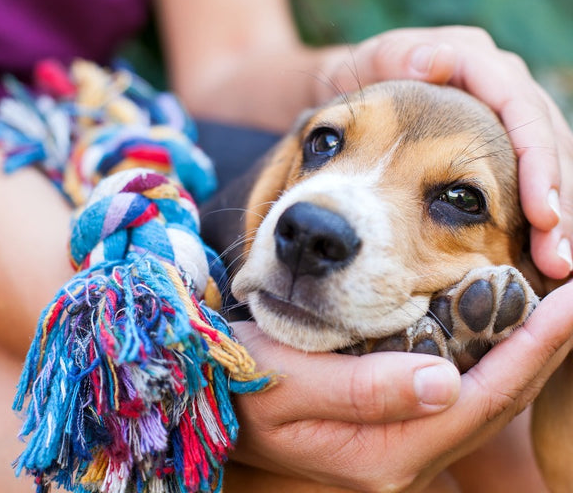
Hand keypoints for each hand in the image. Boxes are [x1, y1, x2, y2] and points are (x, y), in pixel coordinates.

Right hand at [231, 280, 572, 490]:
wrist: (220, 401)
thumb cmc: (246, 386)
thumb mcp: (291, 385)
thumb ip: (365, 391)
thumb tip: (446, 383)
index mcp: (387, 454)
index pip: (482, 400)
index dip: (533, 350)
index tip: (571, 300)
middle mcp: (407, 456)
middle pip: (496, 401)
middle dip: (543, 347)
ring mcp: (404, 442)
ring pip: (483, 395)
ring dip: (523, 350)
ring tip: (554, 305)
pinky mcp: (395, 421)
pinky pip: (458, 388)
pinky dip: (487, 354)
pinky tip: (498, 324)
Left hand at [315, 26, 572, 279]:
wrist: (360, 92)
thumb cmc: (364, 79)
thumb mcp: (370, 63)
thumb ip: (395, 58)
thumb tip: (439, 60)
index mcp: (477, 61)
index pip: (520, 108)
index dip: (535, 161)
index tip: (539, 213)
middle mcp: (502, 86)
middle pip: (548, 142)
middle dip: (557, 201)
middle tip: (557, 259)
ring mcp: (505, 117)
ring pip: (552, 163)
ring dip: (557, 216)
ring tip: (558, 264)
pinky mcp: (502, 144)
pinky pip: (533, 178)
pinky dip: (539, 215)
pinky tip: (542, 252)